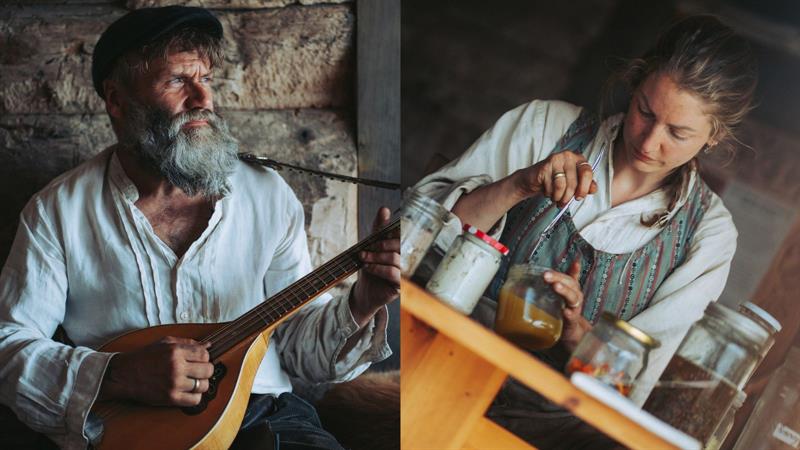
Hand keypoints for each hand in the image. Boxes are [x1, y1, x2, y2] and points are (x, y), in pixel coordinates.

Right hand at [99, 336, 213, 406]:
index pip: (205, 354)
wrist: (124, 374)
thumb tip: (209, 345)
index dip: (205, 357)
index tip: (199, 360)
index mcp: (175, 351)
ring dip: (201, 384)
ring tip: (193, 381)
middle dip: (205, 370)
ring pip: (203, 385)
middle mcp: (176, 367)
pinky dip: (195, 397)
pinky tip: (188, 392)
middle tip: (198, 371)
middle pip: (208, 370)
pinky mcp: (170, 398)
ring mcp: (174, 384)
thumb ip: (188, 343)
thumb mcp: (165, 343)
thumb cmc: (145, 357)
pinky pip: (195, 400)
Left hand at [350, 207, 400, 327]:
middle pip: (400, 245)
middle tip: (367, 247)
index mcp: (401, 247)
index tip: (382, 226)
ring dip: (377, 257)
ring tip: (364, 258)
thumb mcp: (371, 246)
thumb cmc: (371, 268)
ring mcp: (405, 272)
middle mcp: (406, 258)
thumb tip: (384, 208)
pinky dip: (379, 268)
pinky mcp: (401, 285)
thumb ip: (379, 229)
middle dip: (381, 244)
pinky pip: (394, 273)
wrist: (364, 291)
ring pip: (395, 259)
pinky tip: (369, 267)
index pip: (401, 234)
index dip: (393, 229)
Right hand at [512, 150, 597, 206]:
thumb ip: (585, 185)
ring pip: (561, 185)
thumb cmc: (555, 181)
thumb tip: (593, 189)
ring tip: (555, 197)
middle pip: (574, 182)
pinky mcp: (544, 166)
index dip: (584, 187)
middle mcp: (568, 156)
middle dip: (569, 196)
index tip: (579, 197)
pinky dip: (549, 194)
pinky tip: (547, 191)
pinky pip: (550, 186)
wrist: (533, 180)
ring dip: (558, 196)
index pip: (587, 173)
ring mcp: (556, 159)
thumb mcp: (573, 183)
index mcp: (578, 159)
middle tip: (564, 201)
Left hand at [543, 260, 591, 351]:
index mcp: (571, 290)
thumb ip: (547, 287)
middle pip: (571, 284)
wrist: (570, 334)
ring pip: (573, 298)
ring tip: (556, 286)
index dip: (575, 270)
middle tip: (547, 275)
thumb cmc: (562, 311)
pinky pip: (572, 317)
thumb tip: (530, 275)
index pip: (572, 278)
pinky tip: (566, 312)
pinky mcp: (571, 323)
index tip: (575, 262)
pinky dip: (569, 314)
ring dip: (564, 291)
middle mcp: (575, 298)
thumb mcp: (556, 297)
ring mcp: (575, 310)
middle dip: (559, 278)